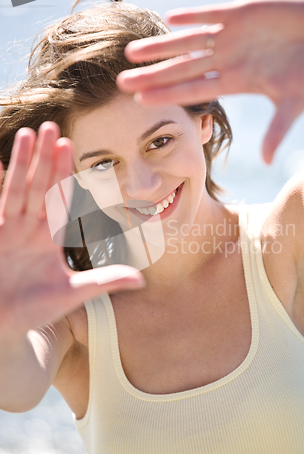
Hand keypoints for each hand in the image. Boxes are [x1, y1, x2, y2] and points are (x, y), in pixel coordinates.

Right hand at [0, 122, 144, 338]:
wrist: (3, 327)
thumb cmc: (35, 311)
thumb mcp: (73, 294)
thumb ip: (104, 281)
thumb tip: (141, 278)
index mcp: (48, 238)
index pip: (57, 197)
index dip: (63, 172)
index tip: (70, 145)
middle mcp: (28, 229)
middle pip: (38, 186)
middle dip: (44, 158)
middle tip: (52, 126)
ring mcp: (7, 231)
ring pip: (16, 190)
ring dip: (22, 163)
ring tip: (27, 134)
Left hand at [117, 0, 303, 163]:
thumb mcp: (293, 102)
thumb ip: (277, 130)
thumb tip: (265, 162)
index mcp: (235, 82)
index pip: (194, 90)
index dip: (168, 95)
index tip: (140, 102)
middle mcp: (226, 60)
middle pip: (181, 68)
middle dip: (152, 75)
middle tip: (121, 81)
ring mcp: (231, 36)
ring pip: (188, 42)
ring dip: (161, 47)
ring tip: (132, 52)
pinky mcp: (241, 12)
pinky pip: (212, 14)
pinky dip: (194, 16)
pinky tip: (171, 20)